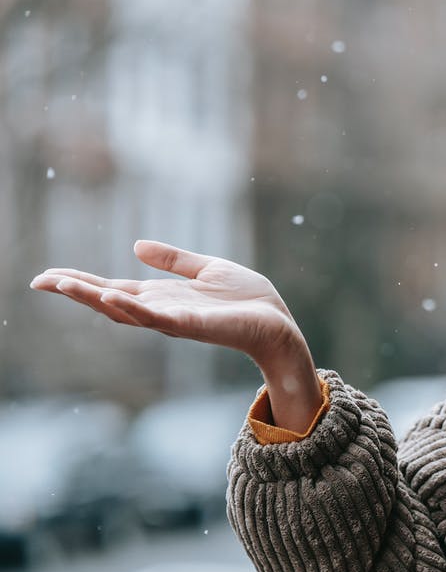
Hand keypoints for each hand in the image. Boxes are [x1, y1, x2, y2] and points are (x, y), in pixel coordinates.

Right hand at [31, 241, 322, 431]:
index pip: (113, 289)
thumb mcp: (208, 269)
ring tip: (63, 284)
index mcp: (163, 297)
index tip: (48, 275)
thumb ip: (174, 260)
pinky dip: (134, 309)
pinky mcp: (193, 326)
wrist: (279, 323)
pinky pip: (158, 319)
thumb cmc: (249, 301)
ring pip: (125, 310)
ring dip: (94, 298)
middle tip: (40, 280)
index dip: (82, 282)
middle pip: (109, 301)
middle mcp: (162, 311)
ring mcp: (175, 321)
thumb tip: (135, 245)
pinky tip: (112, 298)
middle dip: (75, 291)